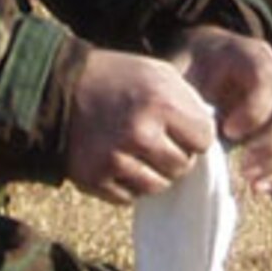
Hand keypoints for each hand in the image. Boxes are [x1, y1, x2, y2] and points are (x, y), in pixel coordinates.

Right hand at [65, 49, 215, 204]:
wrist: (60, 87)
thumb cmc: (118, 77)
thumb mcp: (158, 73)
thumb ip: (188, 103)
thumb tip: (210, 134)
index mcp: (161, 103)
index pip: (205, 139)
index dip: (194, 133)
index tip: (179, 126)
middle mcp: (140, 133)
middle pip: (183, 166)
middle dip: (174, 154)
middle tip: (155, 139)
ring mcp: (117, 159)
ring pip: (159, 186)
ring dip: (153, 173)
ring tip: (138, 151)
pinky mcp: (96, 179)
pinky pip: (130, 197)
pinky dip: (128, 184)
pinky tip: (119, 161)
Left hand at [171, 26, 271, 195]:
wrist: (204, 66)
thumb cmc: (190, 70)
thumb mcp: (180, 72)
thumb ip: (182, 94)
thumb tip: (185, 130)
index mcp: (252, 56)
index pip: (269, 81)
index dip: (255, 110)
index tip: (228, 132)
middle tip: (243, 167)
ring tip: (250, 180)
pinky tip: (258, 186)